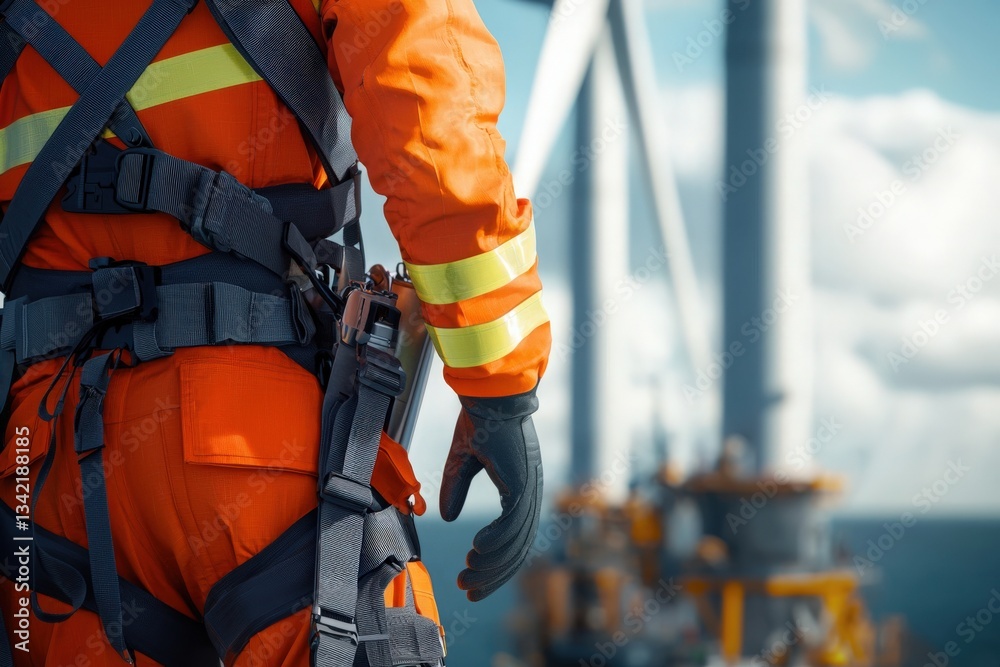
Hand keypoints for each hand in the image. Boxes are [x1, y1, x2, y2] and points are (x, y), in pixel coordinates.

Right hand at [439, 387, 542, 600]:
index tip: (473, 581)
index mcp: (520, 489)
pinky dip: (496, 541)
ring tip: (467, 574)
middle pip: (517, 549)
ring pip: (516, 542)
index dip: (494, 564)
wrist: (490, 396)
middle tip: (469, 590)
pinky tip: (476, 551)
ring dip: (491, 563)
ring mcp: (530, 490)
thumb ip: (456, 488)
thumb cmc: (481, 419)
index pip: (513, 539)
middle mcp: (530, 494)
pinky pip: (513, 524)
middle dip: (493, 574)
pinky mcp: (524, 484)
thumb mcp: (463, 460)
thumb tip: (447, 515)